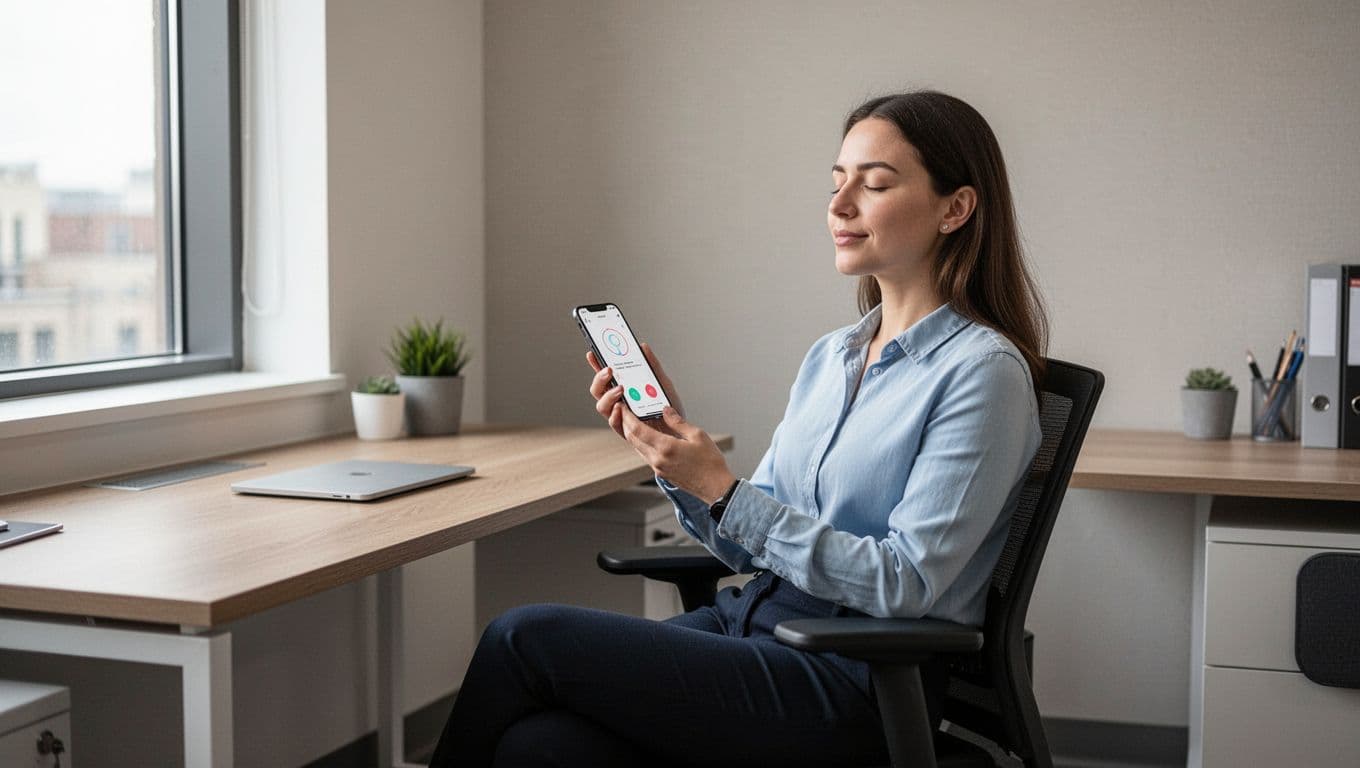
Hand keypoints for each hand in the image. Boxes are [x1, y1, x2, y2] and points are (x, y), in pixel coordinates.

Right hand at [586, 343, 685, 438]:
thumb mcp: (662, 383)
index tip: (592, 353)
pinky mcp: (626, 431)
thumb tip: (643, 347)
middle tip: (609, 370)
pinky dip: (615, 414)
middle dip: (599, 378)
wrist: (680, 431)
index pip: (605, 376)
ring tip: (620, 388)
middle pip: (598, 390)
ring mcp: (620, 416)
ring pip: (602, 406)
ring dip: (608, 396)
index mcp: (623, 389)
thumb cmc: (668, 408)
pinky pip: (614, 423)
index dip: (596, 365)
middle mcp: (617, 402)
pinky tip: (621, 407)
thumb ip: (652, 366)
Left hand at [620, 406, 736, 504]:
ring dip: (632, 434)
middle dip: (625, 424)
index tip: (623, 407)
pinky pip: (645, 455)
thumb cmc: (710, 463)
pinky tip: (647, 436)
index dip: (627, 417)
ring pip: (637, 448)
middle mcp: (658, 459)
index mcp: (666, 447)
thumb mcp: (697, 435)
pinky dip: (642, 444)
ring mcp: (658, 468)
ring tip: (633, 421)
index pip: (637, 430)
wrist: (715, 487)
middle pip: (632, 439)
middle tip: (624, 411)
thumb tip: (666, 410)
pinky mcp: (661, 473)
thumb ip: (678, 422)